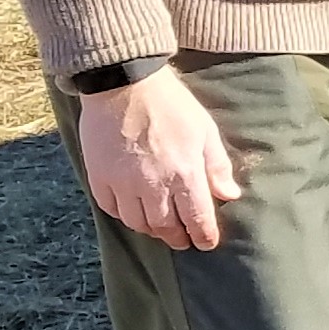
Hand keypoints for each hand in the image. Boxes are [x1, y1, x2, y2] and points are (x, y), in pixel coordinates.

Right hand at [79, 73, 241, 250]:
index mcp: (185, 173)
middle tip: (183, 240)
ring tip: (160, 228)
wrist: (123, 85)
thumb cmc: (170, 105)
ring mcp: (122, 183)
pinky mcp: (99, 177)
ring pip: (137, 222)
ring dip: (151, 229)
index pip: (196, 218)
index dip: (203, 236)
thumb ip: (217, 166)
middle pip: (165, 226)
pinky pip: (112, 209)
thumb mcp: (205, 131)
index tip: (206, 244)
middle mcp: (153, 184)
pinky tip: (133, 212)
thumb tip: (229, 195)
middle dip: (176, 237)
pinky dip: (124, 216)